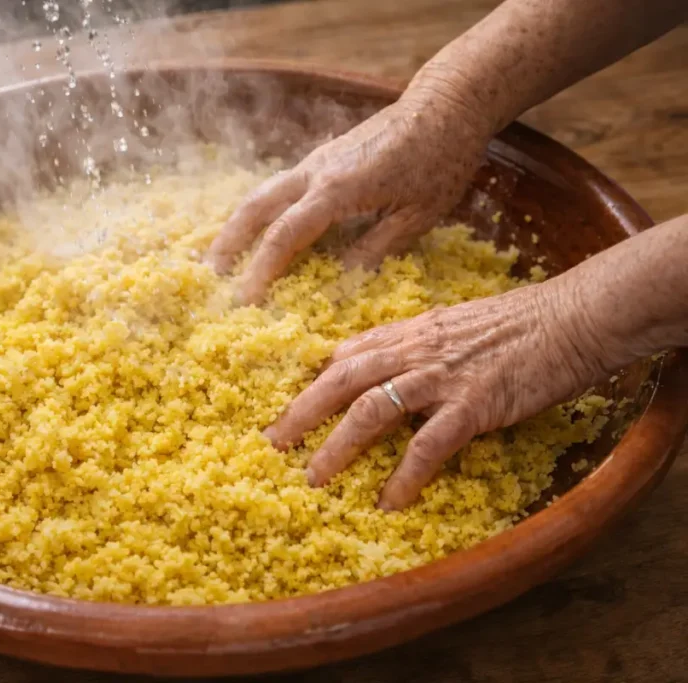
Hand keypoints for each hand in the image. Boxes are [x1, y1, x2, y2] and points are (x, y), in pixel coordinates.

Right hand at [206, 92, 491, 304]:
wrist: (446, 103)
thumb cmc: (441, 159)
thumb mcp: (419, 214)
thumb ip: (377, 247)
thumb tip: (342, 280)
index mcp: (337, 191)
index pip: (285, 237)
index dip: (261, 271)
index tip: (245, 301)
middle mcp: (315, 172)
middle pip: (255, 208)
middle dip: (228, 243)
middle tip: (210, 276)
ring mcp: (316, 161)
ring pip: (262, 193)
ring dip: (237, 225)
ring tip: (223, 256)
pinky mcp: (323, 157)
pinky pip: (280, 186)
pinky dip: (261, 211)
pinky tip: (260, 230)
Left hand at [263, 279, 610, 510]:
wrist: (574, 315)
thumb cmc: (522, 321)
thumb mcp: (456, 322)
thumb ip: (417, 340)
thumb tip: (384, 358)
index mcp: (411, 331)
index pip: (348, 353)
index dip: (314, 380)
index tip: (290, 405)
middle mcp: (415, 350)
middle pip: (341, 380)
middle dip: (302, 411)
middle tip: (274, 443)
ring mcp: (441, 377)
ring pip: (370, 410)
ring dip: (337, 446)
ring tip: (315, 477)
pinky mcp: (473, 403)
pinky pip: (427, 443)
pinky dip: (405, 475)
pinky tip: (390, 501)